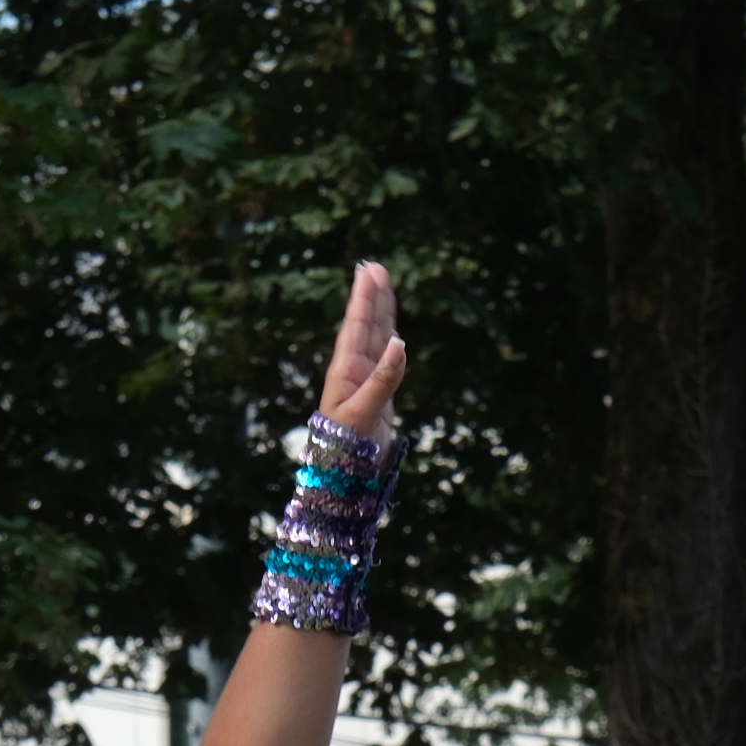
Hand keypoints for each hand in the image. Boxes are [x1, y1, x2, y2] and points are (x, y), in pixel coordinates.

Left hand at [314, 260, 407, 441]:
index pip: (357, 327)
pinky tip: (392, 329)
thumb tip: (400, 344)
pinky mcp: (377, 393)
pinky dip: (389, 339)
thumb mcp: (364, 413)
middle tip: (375, 268)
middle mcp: (354, 371)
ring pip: (376, 339)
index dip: (364, 299)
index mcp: (345, 371)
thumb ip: (383, 379)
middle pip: (365, 326)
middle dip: (371, 298)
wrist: (345, 476)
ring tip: (383, 287)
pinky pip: (385, 358)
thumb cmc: (347, 447)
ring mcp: (365, 381)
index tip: (369, 272)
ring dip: (380, 313)